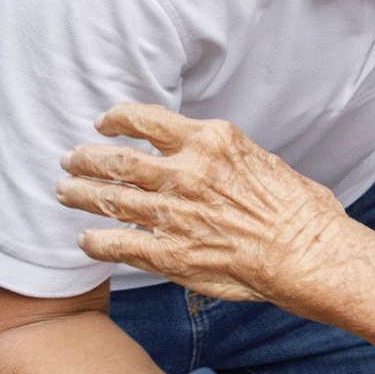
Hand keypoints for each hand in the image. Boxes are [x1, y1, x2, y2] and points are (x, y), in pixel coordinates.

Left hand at [57, 103, 363, 315]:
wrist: (310, 255)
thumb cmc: (302, 211)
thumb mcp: (266, 162)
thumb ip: (229, 158)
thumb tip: (216, 160)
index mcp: (211, 142)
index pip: (146, 119)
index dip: (116, 118)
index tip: (103, 122)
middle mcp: (186, 172)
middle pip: (116, 159)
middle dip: (85, 158)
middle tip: (70, 159)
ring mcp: (174, 214)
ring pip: (108, 199)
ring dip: (80, 194)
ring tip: (64, 192)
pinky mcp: (170, 254)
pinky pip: (117, 245)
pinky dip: (95, 241)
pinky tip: (85, 240)